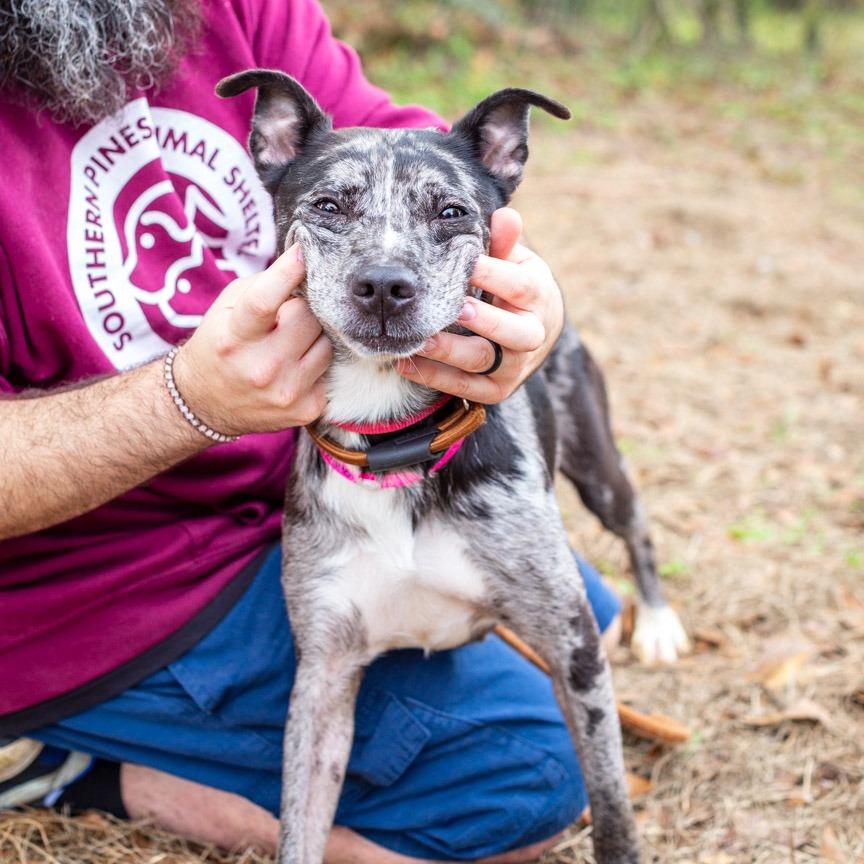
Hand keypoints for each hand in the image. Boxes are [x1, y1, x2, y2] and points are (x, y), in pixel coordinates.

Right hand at [173, 244, 331, 435]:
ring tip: (292, 342)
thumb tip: (306, 263)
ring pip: (327, 344)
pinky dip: (318, 362)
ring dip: (314, 337)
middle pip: (308, 319)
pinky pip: (330, 370)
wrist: (206, 403)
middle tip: (290, 314)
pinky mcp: (307, 410)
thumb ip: (264, 286)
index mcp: (234, 338)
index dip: (287, 273)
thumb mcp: (227, 310)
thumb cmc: (221, 346)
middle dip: (304, 309)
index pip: (264, 302)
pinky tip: (298, 366)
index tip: (304, 252)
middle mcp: (261, 369)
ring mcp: (286, 392)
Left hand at [396, 208, 563, 403]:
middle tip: (453, 307)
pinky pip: (465, 388)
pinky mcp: (495, 391)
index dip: (494, 274)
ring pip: (482, 361)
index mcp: (538, 299)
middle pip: (511, 332)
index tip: (466, 262)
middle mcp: (531, 336)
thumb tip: (506, 215)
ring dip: (448, 350)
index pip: (521, 287)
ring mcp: (512, 367)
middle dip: (482, 320)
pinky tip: (407, 362)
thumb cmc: (514, 289)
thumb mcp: (516, 263)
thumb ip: (506, 243)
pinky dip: (435, 377)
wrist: (534, 333)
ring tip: (419, 338)